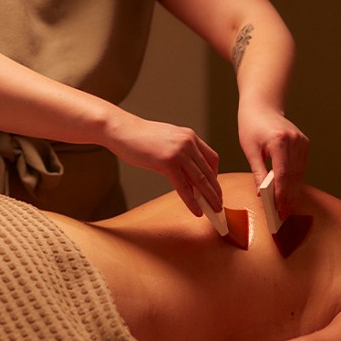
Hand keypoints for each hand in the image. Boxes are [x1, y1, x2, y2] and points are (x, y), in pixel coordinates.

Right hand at [105, 115, 221, 215]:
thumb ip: (180, 153)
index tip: (215, 188)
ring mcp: (179, 152)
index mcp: (189, 136)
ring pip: (200, 180)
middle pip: (209, 171)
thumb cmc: (139, 137)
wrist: (122, 130)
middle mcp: (188, 142)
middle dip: (216, 191)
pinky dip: (192, 202)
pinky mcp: (167, 163)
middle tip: (219, 204)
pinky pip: (184, 187)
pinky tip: (196, 211)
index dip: (216, 175)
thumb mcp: (166, 140)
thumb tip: (187, 173)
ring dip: (209, 198)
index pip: (212, 158)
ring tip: (214, 211)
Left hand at [239, 105, 307, 220]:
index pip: (283, 174)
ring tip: (285, 208)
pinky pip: (301, 167)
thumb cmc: (251, 126)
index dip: (281, 195)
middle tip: (282, 215)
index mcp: (280, 141)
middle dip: (288, 197)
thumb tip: (262, 194)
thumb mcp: (250, 150)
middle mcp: (295, 141)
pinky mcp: (305, 144)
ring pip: (299, 174)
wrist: (263, 106)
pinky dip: (295, 180)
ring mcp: (302, 142)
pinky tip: (290, 193)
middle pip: (294, 176)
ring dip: (293, 191)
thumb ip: (258, 172)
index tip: (278, 210)